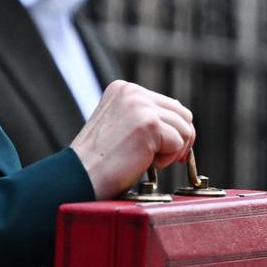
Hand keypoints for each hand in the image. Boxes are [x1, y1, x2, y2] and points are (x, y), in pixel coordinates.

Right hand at [71, 82, 195, 199]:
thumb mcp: (121, 126)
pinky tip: (143, 163)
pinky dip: (167, 160)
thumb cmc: (100, 161)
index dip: (170, 131)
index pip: (168, 105)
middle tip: (158, 158)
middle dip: (178, 139)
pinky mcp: (150, 124)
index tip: (157, 149)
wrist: (80, 177)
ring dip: (172, 151)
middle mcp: (133, 92)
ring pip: (185, 128)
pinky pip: (180, 143)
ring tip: (145, 159)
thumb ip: (145, 116)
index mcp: (124, 89)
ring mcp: (141, 106)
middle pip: (182, 114)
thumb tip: (182, 120)